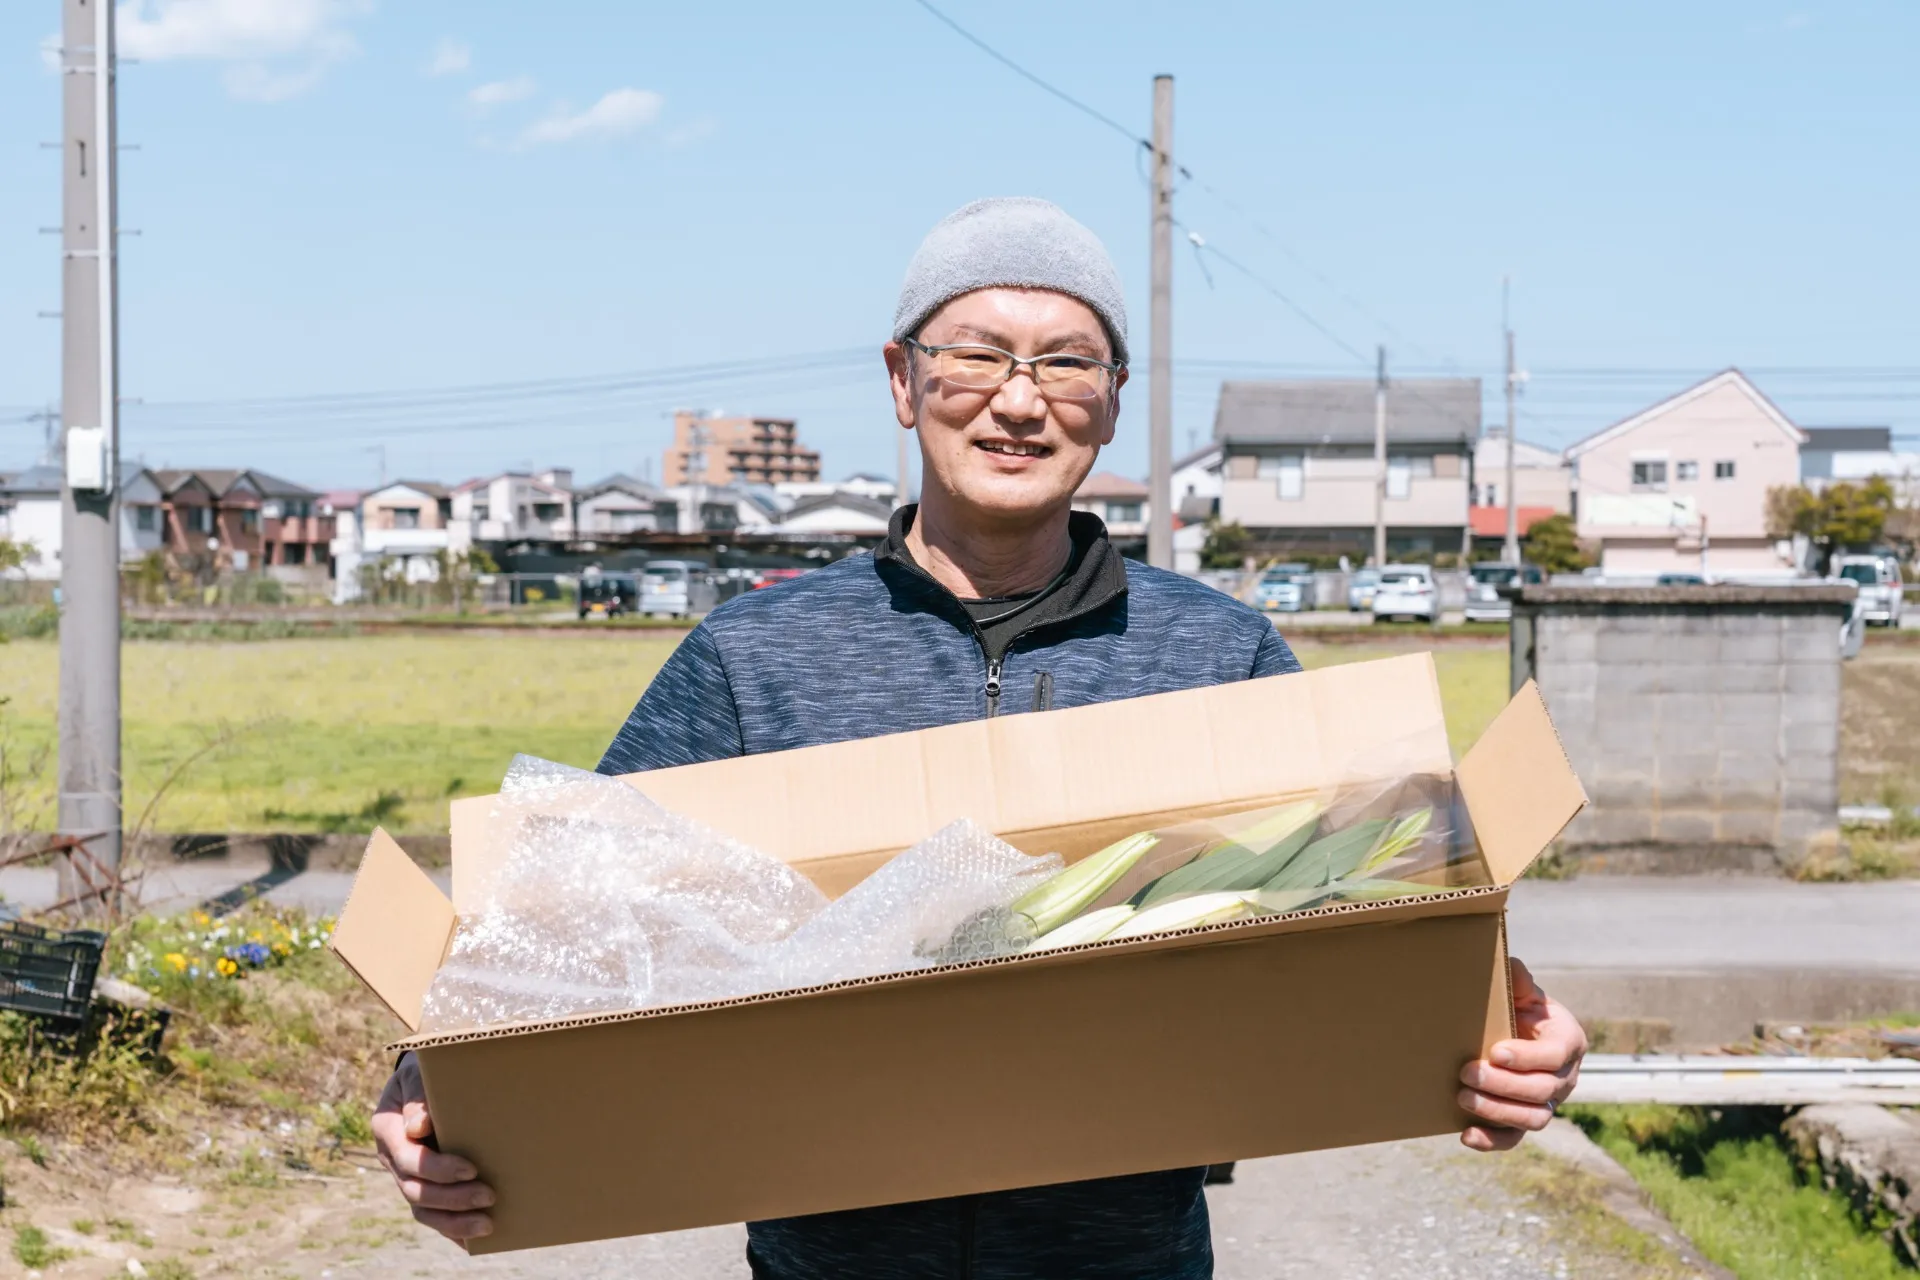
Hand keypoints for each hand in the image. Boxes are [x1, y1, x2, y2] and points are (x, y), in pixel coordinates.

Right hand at [372, 1052, 495, 1240]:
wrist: (422, 1079)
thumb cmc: (425, 1073)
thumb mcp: (418, 1074)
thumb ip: (419, 1095)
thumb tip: (419, 1125)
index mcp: (387, 1130)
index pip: (409, 1158)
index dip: (438, 1169)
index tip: (471, 1169)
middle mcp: (392, 1158)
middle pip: (416, 1190)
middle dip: (453, 1199)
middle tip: (490, 1196)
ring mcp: (405, 1176)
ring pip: (422, 1210)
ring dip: (454, 1222)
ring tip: (488, 1224)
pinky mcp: (421, 1186)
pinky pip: (432, 1215)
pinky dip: (452, 1229)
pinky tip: (474, 1240)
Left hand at [1457, 957, 1585, 1151]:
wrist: (1517, 1033)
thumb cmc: (1520, 1009)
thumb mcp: (1523, 992)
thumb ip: (1519, 982)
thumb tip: (1512, 967)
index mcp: (1568, 1041)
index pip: (1555, 1055)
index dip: (1527, 1057)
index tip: (1495, 1052)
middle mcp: (1565, 1076)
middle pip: (1542, 1090)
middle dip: (1503, 1084)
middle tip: (1466, 1072)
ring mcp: (1548, 1102)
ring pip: (1532, 1118)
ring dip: (1497, 1111)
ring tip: (1463, 1097)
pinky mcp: (1526, 1119)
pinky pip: (1515, 1137)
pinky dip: (1492, 1140)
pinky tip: (1466, 1135)